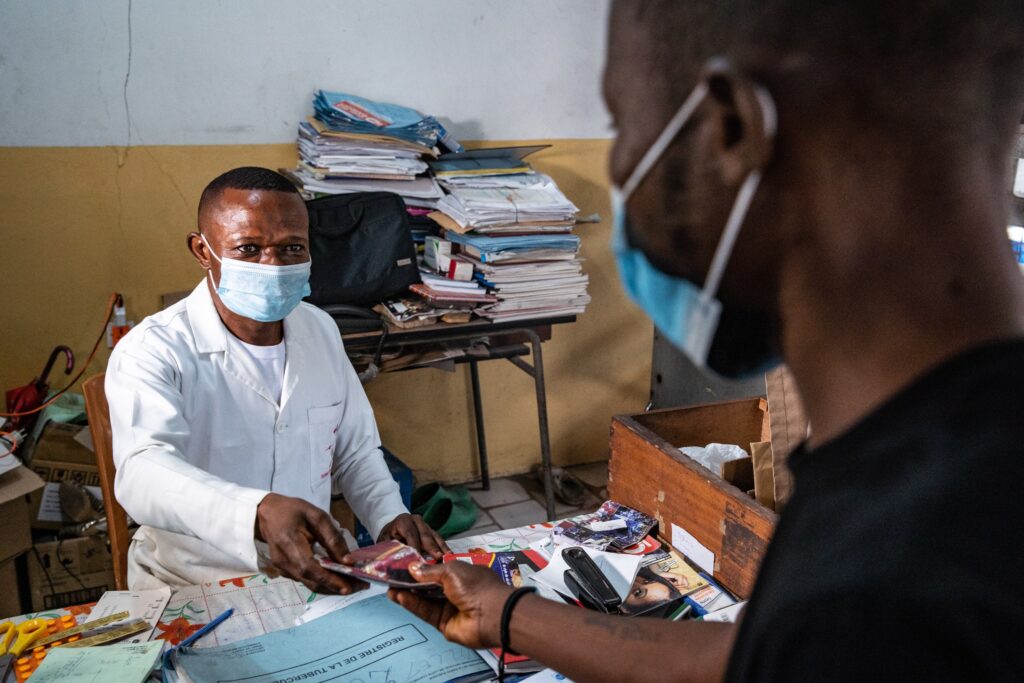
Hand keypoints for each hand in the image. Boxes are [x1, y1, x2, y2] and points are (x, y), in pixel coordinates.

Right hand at [255, 493, 365, 594]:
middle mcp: (283, 561)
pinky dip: (321, 581)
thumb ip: (332, 538)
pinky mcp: (284, 570)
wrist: (266, 514)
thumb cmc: (292, 511)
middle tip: (360, 586)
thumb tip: (347, 560)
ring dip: (331, 586)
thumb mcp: (316, 516)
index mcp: (289, 543)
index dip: (329, 580)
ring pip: (309, 583)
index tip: (349, 586)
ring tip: (353, 582)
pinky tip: (336, 577)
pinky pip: (305, 579)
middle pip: (311, 581)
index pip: (310, 568)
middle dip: (336, 587)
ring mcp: (282, 568)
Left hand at [378, 513, 448, 559]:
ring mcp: (425, 524)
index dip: (416, 546)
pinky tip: (449, 554)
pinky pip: (438, 538)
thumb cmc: (388, 537)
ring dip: (441, 548)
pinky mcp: (431, 530)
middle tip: (439, 558)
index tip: (420, 559)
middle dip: (432, 547)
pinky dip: (443, 547)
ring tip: (447, 557)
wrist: (391, 528)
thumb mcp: (384, 542)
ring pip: (434, 536)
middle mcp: (416, 520)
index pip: (411, 534)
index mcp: (403, 521)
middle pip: (425, 535)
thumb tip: (393, 563)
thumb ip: (390, 550)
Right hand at [388, 561, 512, 648]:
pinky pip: (425, 612)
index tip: (403, 566)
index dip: (421, 569)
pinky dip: (412, 604)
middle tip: (392, 577)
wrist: (490, 615)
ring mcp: (449, 608)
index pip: (437, 571)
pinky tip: (399, 596)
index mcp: (462, 574)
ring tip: (390, 587)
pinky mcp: (443, 623)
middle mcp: (455, 590)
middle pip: (428, 586)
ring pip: (424, 600)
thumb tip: (412, 568)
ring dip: (408, 593)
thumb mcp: (451, 571)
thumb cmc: (475, 586)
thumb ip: (429, 571)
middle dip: (411, 582)